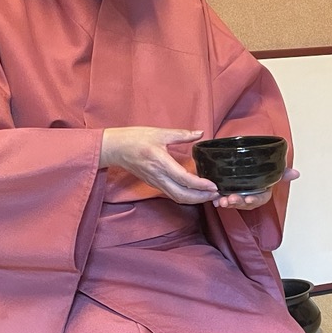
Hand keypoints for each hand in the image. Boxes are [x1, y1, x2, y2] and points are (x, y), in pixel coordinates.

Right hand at [100, 127, 218, 204]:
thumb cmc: (135, 138)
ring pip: (177, 197)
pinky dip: (185, 196)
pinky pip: (172, 194)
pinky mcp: (154, 184)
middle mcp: (158, 176)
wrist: (115, 148)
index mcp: (161, 162)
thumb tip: (200, 133)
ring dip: (194, 200)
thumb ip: (182, 134)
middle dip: (201, 198)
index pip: (184, 179)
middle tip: (217, 195)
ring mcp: (155, 182)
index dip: (200, 185)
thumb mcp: (160, 132)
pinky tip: (195, 192)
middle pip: (182, 195)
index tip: (214, 186)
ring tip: (209, 196)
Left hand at [215, 168, 298, 210]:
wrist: (249, 168)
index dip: (255, 199)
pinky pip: (224, 200)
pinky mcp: (229, 194)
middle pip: (245, 203)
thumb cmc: (262, 173)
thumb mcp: (274, 172)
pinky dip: (219, 200)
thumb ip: (283, 173)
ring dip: (227, 203)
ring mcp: (239, 197)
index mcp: (261, 194)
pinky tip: (215, 200)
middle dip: (238, 202)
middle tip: (230, 199)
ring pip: (234, 202)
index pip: (260, 199)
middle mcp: (250, 197)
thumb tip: (296, 173)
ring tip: (221, 201)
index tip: (249, 199)